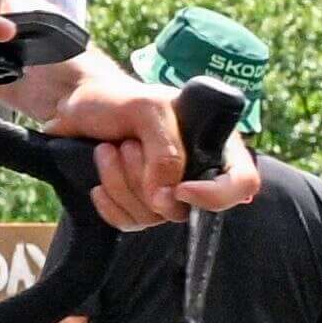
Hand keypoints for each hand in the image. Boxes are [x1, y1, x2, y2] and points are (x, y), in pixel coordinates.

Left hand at [46, 81, 257, 233]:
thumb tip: (168, 198)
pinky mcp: (137, 204)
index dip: (216, 195)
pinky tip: (98, 180)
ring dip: (120, 182)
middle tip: (127, 144)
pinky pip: (128, 223)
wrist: (78, 104)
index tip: (179, 188)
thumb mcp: (149, 110)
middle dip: (144, 178)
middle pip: (186, 207)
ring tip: (108, 149)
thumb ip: (167, 152)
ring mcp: (167, 192)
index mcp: (216, 144)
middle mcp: (197, 172)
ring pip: (152, 216)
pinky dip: (109, 202)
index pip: (243, 184)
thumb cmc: (118, 99)